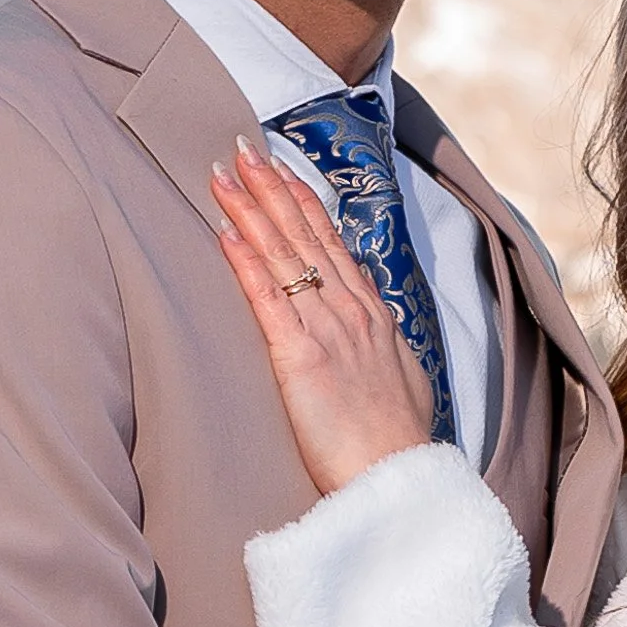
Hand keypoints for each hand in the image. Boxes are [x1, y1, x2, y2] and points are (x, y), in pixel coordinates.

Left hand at [213, 138, 432, 493]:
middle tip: (242, 148)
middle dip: (272, 187)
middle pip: (306, 236)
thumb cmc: (397, 442)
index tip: (282, 172)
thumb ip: (385, 341)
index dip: (304, 205)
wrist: (398, 477)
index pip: (335, 245)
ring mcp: (327, 331)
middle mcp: (352, 313)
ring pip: (284, 255)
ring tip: (223, 173)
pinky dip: (245, 260)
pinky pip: (267, 298)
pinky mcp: (300, 358)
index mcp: (374, 318)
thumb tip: (376, 313)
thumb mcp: (403, 379)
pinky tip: (226, 230)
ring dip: (251, 209)